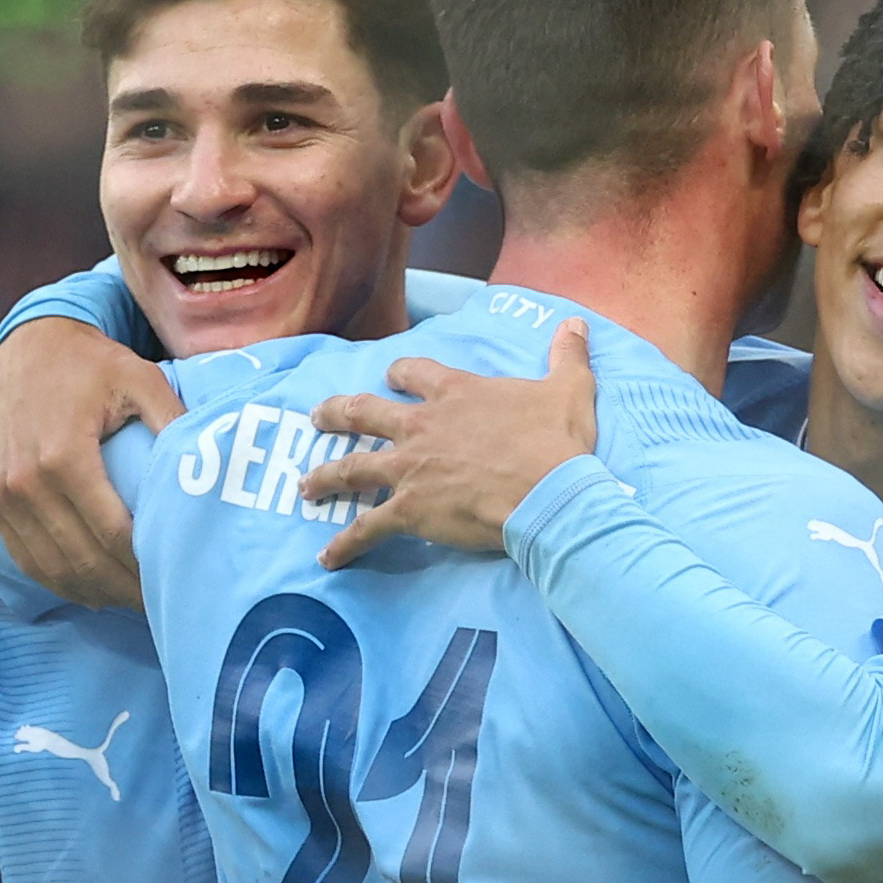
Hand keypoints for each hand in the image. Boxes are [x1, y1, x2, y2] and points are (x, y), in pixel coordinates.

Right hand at [0, 316, 175, 611]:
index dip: (145, 566)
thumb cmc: (90, 363)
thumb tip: (210, 467)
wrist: (25, 346)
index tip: (173, 581)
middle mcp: (24, 481)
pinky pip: (22, 555)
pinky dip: (56, 579)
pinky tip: (89, 590)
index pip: (112, 533)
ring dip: (92, 592)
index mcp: (64, 455)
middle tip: (159, 604)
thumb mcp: (140, 378)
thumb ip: (174, 420)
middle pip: (82, 558)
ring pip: (49, 567)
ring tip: (128, 601)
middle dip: (123, 589)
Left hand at [298, 324, 592, 567]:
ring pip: (353, 468)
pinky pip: (367, 528)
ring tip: (306, 486)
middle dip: (337, 414)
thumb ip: (567, 356)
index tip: (391, 376)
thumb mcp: (569, 390)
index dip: (401, 373)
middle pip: (364, 413)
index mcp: (455, 393)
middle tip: (317, 418)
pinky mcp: (409, 509)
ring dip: (326, 477)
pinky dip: (345, 544)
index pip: (415, 373)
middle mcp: (421, 426)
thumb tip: (576, 324)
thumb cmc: (557, 443)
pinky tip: (326, 558)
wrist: (547, 493)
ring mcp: (409, 468)